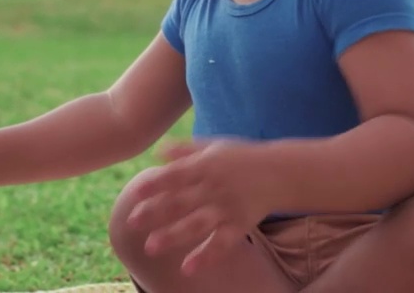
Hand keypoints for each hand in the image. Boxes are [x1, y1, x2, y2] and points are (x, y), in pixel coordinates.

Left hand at [127, 139, 270, 275]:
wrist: (282, 172)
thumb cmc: (244, 157)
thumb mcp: (216, 146)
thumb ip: (187, 149)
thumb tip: (158, 152)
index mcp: (206, 166)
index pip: (176, 175)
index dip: (156, 183)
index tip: (135, 192)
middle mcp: (215, 188)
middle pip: (181, 201)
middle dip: (155, 212)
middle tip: (131, 222)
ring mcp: (227, 208)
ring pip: (196, 224)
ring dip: (173, 236)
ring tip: (150, 247)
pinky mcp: (239, 225)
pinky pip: (221, 243)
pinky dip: (206, 256)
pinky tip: (188, 268)